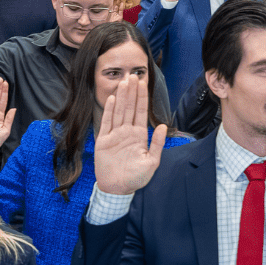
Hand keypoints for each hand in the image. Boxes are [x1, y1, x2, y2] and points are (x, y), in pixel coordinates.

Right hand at [92, 74, 166, 194]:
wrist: (117, 189)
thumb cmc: (136, 178)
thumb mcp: (152, 162)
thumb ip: (157, 143)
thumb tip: (161, 126)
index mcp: (139, 136)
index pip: (141, 112)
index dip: (142, 97)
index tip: (143, 83)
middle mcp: (127, 132)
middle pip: (129, 107)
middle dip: (132, 91)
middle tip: (133, 75)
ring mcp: (114, 135)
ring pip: (119, 111)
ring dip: (122, 97)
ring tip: (123, 82)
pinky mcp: (103, 141)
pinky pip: (106, 123)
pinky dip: (109, 111)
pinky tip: (112, 99)